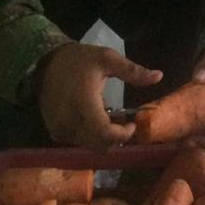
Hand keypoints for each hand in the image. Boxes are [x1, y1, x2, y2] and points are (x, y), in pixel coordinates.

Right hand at [36, 43, 162, 149]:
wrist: (45, 63)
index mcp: (84, 105)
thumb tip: (159, 76)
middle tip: (124, 121)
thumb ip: (133, 71)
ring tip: (108, 115)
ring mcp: (60, 129)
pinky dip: (89, 135)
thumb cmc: (79, 60)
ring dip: (103, 137)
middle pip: (99, 146)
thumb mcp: (108, 59)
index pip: (106, 135)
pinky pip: (77, 141)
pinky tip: (93, 117)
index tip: (132, 123)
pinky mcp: (54, 131)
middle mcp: (70, 122)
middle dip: (116, 138)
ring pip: (89, 145)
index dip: (123, 134)